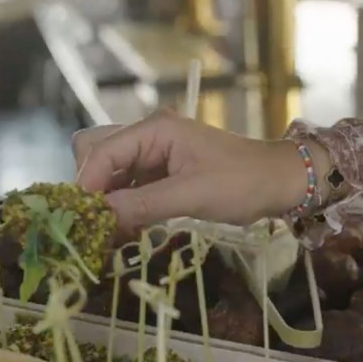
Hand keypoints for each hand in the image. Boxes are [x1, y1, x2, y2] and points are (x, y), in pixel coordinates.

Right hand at [73, 111, 309, 234]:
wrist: (280, 182)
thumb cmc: (242, 183)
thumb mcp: (192, 196)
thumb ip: (143, 205)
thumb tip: (101, 218)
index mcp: (154, 129)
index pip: (101, 152)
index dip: (87, 185)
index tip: (82, 219)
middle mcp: (148, 136)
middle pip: (96, 152)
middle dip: (91, 186)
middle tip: (96, 221)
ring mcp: (154, 153)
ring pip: (110, 171)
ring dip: (106, 200)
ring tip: (110, 232)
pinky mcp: (161, 172)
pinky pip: (128, 186)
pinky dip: (122, 206)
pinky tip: (126, 230)